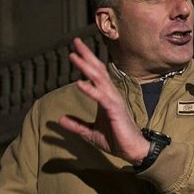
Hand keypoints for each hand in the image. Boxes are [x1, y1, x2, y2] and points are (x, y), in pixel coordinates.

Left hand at [58, 38, 150, 163]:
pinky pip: (101, 97)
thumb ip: (77, 125)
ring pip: (99, 79)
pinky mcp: (115, 110)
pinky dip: (89, 89)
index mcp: (105, 97)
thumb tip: (61, 120)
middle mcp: (110, 94)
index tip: (75, 50)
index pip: (95, 74)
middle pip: (98, 70)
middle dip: (86, 55)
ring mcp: (114, 100)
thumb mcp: (90, 133)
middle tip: (75, 41)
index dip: (86, 61)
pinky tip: (79, 83)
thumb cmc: (116, 140)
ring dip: (86, 67)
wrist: (132, 151)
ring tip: (74, 56)